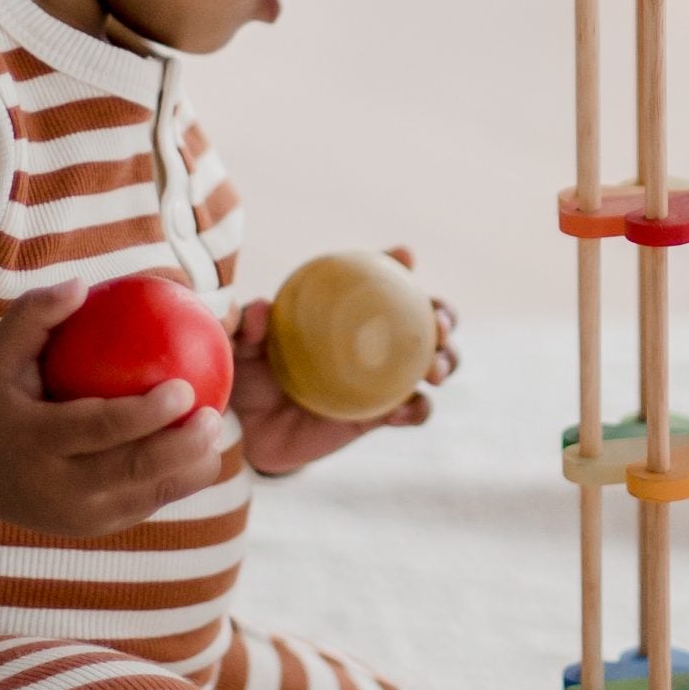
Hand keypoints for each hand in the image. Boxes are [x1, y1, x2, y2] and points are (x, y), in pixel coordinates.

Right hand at [0, 281, 228, 535]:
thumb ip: (34, 315)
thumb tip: (82, 285)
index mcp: (34, 443)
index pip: (98, 429)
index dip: (145, 414)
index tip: (184, 387)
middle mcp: (58, 487)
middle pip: (134, 470)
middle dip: (183, 446)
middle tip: (213, 413)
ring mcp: (80, 515)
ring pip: (150, 495)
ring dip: (192, 467)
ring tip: (215, 430)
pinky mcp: (97, 527)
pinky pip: (148, 504)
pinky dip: (179, 479)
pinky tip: (202, 448)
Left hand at [231, 245, 458, 478]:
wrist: (249, 432)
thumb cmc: (248, 376)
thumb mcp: (242, 347)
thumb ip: (249, 327)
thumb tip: (261, 310)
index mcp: (348, 313)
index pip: (382, 280)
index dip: (400, 264)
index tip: (404, 257)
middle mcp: (376, 341)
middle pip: (428, 319)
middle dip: (444, 315)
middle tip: (437, 324)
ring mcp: (384, 380)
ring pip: (436, 363)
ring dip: (446, 361)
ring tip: (434, 370)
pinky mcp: (381, 417)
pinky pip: (415, 411)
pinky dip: (417, 409)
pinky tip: (402, 410)